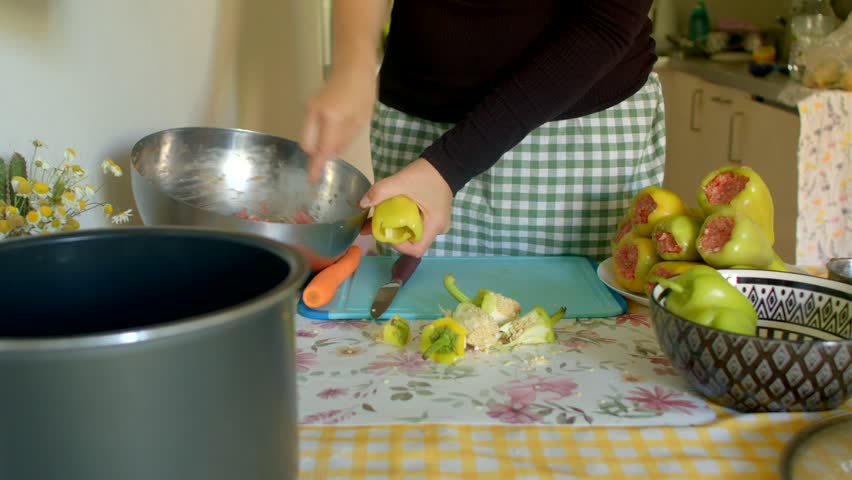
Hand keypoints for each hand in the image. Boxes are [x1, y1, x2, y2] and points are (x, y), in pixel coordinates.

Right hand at [300, 66, 376, 181]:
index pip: (321, 149)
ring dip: (317, 144)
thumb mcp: (360, 120)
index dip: (316, 166)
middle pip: (306, 145)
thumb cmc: (363, 92)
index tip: (312, 180)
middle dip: (315, 155)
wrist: (352, 65)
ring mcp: (309, 109)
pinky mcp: (309, 106)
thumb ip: (344, 140)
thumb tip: (330, 156)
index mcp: (331, 118)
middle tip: (328, 159)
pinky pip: (309, 127)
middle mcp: (314, 114)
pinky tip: (332, 130)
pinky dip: (317, 134)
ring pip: (306, 136)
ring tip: (336, 140)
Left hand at [360, 158, 452, 256]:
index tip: (385, 231)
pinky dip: (401, 221)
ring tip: (377, 218)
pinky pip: (415, 224)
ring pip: (412, 233)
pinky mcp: (431, 216)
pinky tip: (388, 212)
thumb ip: (381, 191)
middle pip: (412, 241)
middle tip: (376, 224)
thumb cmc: (427, 174)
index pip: (416, 249)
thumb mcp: (402, 181)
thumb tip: (361, 203)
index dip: (398, 246)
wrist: (445, 162)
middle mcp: (437, 229)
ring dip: (394, 227)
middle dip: (392, 235)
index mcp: (434, 226)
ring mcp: (435, 223)